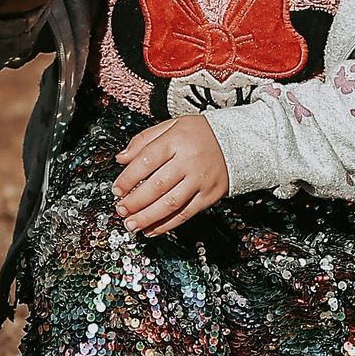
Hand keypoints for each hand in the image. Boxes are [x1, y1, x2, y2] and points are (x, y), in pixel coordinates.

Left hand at [115, 113, 228, 236]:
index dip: (127, 178)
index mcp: (176, 140)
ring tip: (131, 224)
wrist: (238, 141)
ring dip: (147, 217)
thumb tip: (121, 158)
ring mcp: (201, 180)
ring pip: (170, 203)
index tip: (116, 189)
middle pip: (156, 185)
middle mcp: (189, 160)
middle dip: (134, 202)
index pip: (146, 161)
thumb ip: (144, 140)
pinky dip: (167, 225)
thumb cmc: (200, 133)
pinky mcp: (209, 195)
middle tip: (120, 210)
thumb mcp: (171, 125)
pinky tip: (152, 230)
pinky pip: (185, 214)